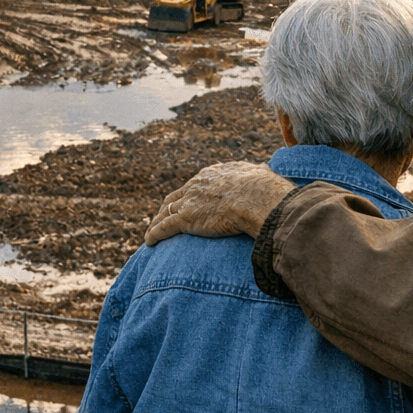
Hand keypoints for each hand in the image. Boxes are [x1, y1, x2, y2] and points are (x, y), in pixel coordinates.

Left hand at [144, 162, 292, 245]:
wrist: (257, 197)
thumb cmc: (264, 189)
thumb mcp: (260, 175)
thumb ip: (257, 174)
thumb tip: (264, 171)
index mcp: (214, 174)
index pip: (196, 185)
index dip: (190, 194)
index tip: (189, 201)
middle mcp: (197, 185)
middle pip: (176, 197)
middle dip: (168, 207)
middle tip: (164, 216)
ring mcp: (189, 201)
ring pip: (165, 212)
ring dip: (158, 221)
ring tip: (153, 231)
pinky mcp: (185, 218)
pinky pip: (164, 227)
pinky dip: (154, 234)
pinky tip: (149, 242)